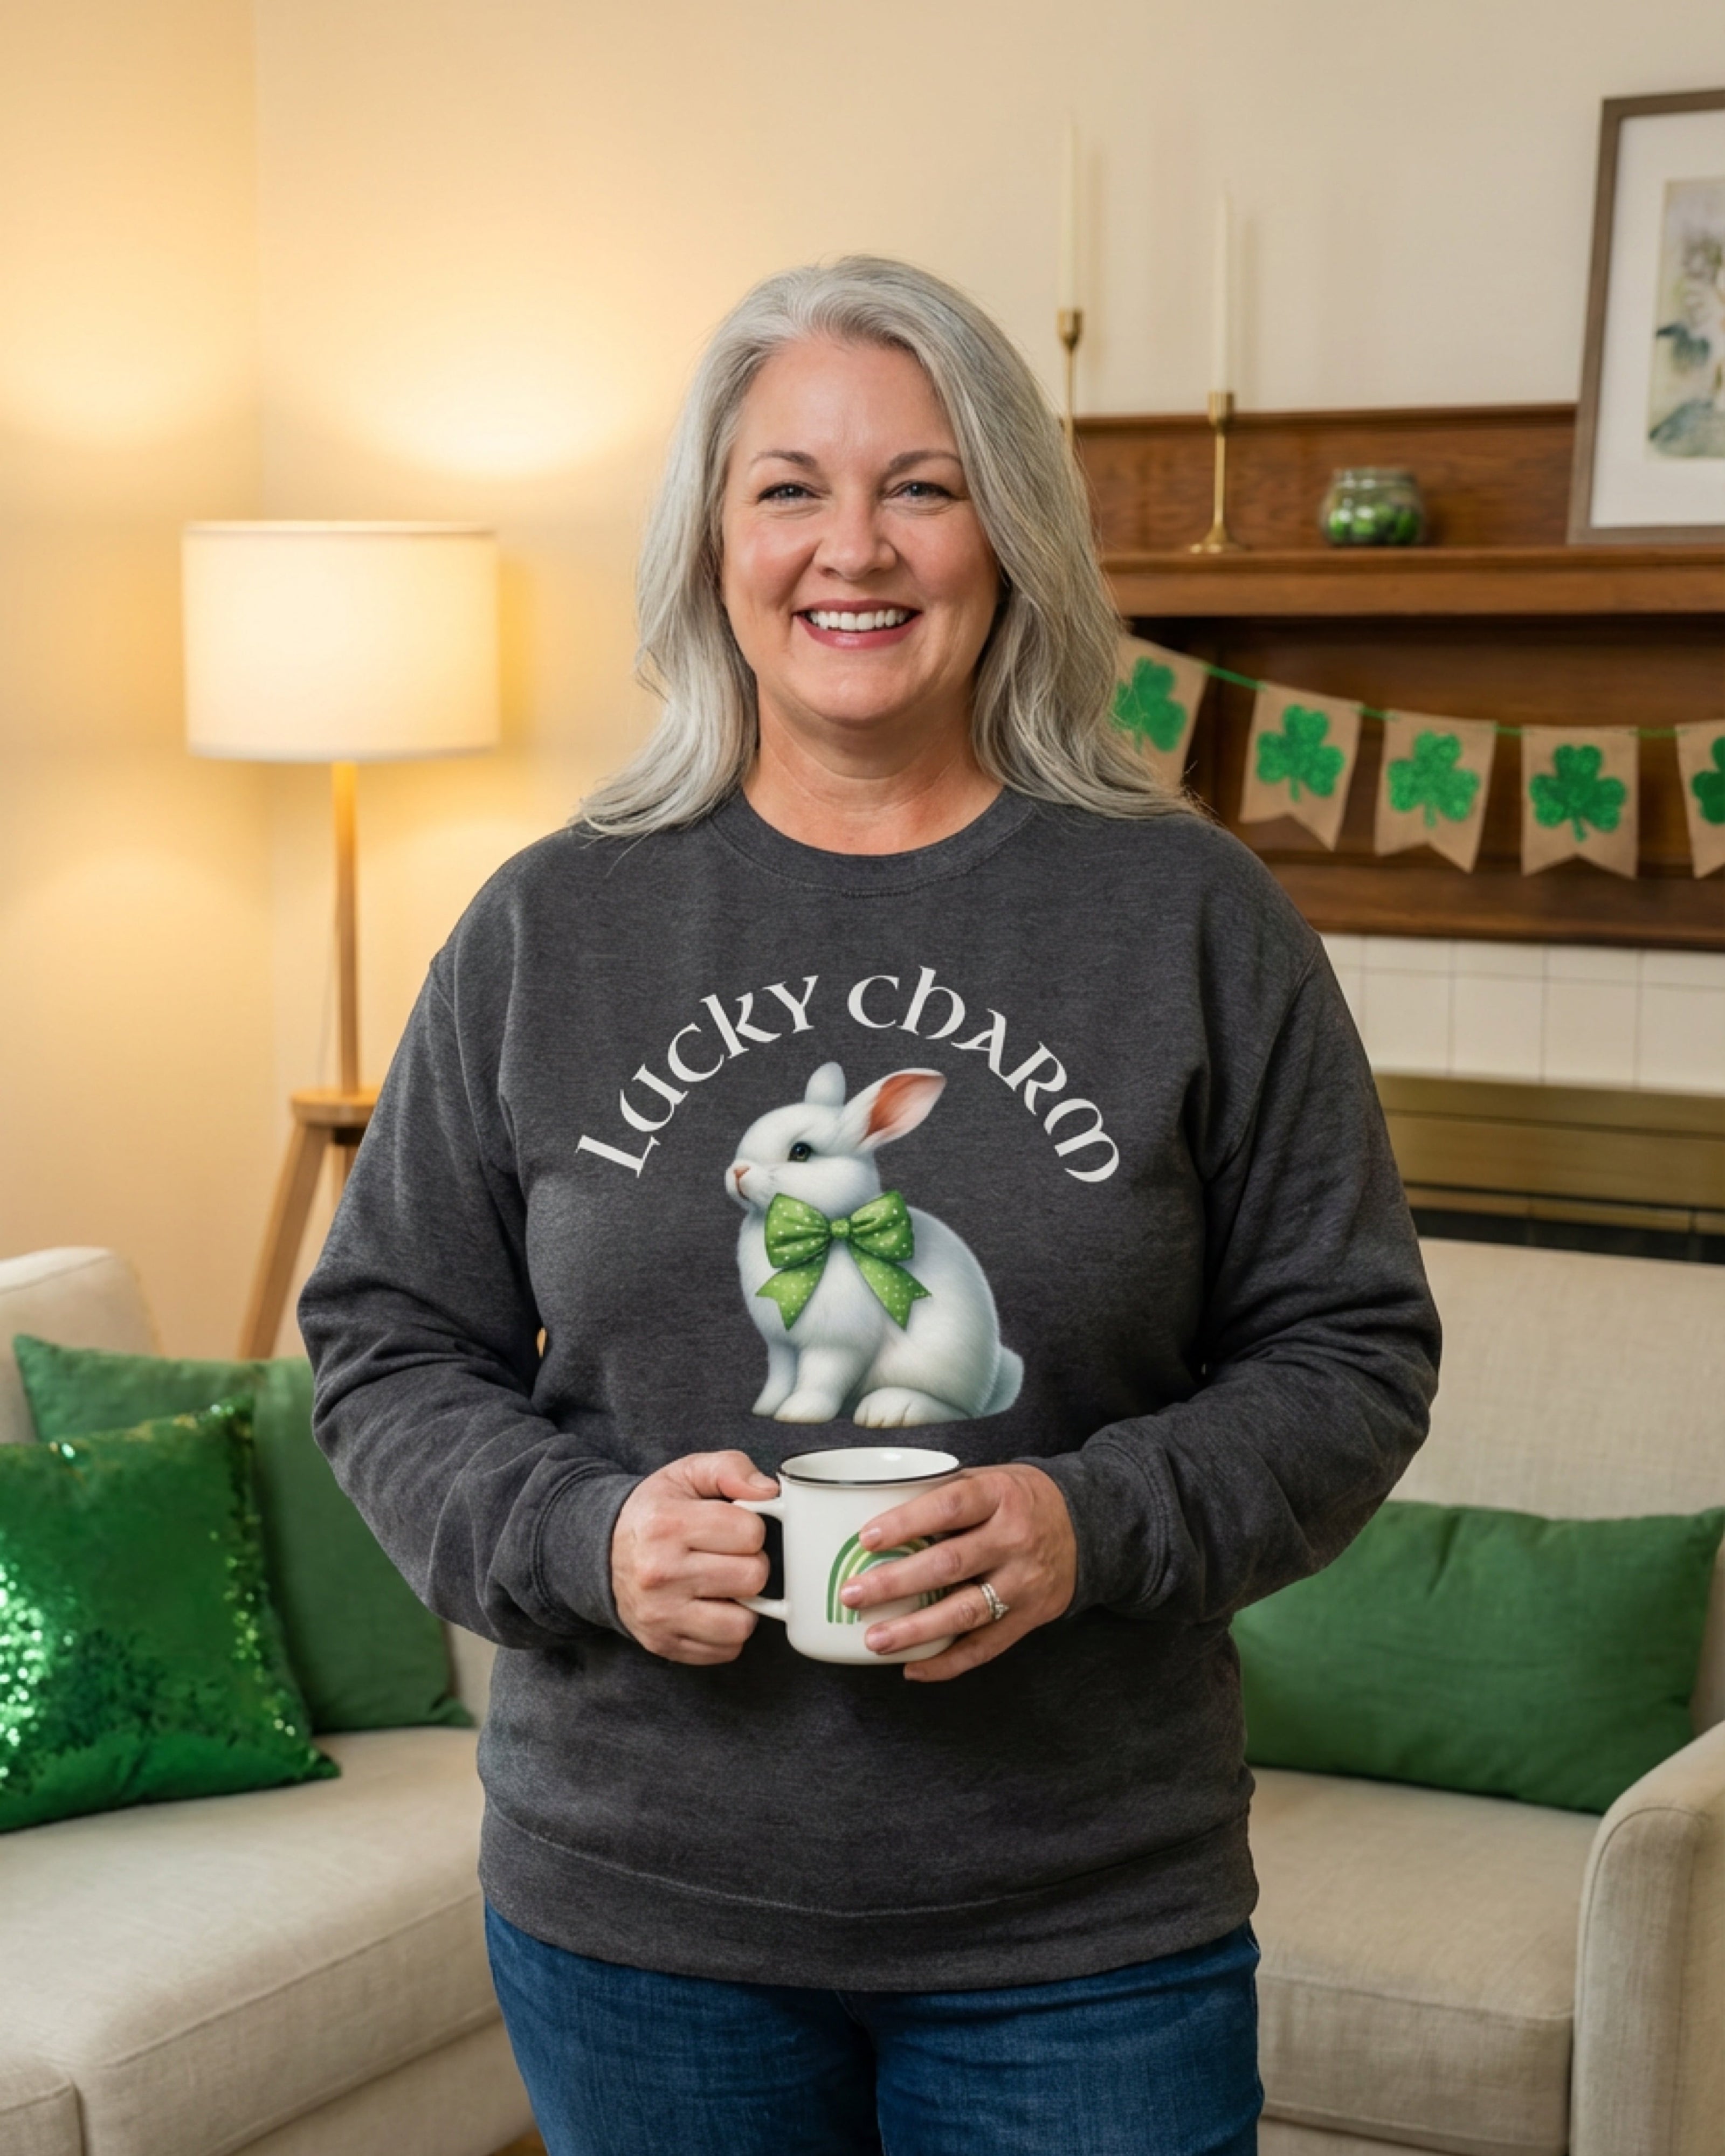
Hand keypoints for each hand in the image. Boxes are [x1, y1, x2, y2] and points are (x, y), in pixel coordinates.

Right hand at [611, 1451, 776, 1663]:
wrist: (602, 1553)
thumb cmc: (656, 1512)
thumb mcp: (687, 1474)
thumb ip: (730, 1468)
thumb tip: (769, 1491)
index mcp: (667, 1524)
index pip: (750, 1533)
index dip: (751, 1527)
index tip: (733, 1527)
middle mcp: (659, 1573)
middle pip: (752, 1578)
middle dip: (750, 1563)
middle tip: (729, 1556)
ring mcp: (660, 1615)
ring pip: (742, 1623)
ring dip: (743, 1604)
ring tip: (724, 1584)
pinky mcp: (663, 1644)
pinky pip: (726, 1650)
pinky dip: (727, 1631)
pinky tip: (711, 1607)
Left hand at [840, 1463, 1075, 1681]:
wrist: (1087, 1525)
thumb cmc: (1020, 1498)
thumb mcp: (990, 1477)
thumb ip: (944, 1492)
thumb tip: (874, 1506)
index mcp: (1001, 1496)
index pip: (950, 1507)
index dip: (907, 1523)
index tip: (867, 1537)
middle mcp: (1015, 1540)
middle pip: (950, 1564)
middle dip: (896, 1583)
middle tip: (853, 1594)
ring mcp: (1024, 1583)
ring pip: (965, 1612)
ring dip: (916, 1630)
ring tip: (875, 1640)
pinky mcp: (1030, 1617)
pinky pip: (985, 1647)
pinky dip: (947, 1662)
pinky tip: (913, 1668)